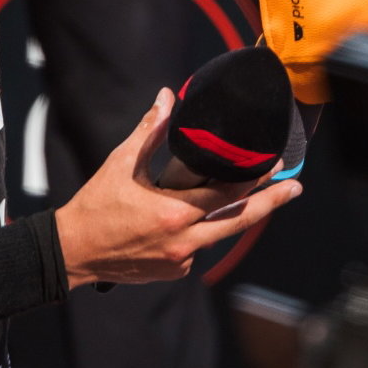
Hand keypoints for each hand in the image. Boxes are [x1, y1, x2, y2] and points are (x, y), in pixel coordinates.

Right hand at [54, 89, 300, 285]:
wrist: (71, 253)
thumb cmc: (95, 206)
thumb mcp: (121, 163)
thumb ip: (149, 131)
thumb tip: (166, 97)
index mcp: (174, 213)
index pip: (228, 195)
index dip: (256, 179)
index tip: (278, 166)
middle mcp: (183, 242)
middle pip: (239, 221)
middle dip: (271, 203)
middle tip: (295, 188)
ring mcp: (180, 261)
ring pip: (216, 234)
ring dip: (227, 215)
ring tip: (241, 195)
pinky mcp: (174, 271)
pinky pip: (196, 248)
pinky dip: (196, 232)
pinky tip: (180, 222)